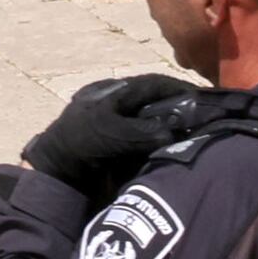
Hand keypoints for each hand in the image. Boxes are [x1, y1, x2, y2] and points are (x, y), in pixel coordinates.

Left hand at [22, 70, 212, 194]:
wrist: (55, 175)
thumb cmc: (79, 145)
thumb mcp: (111, 133)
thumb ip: (143, 130)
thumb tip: (173, 132)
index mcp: (111, 92)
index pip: (152, 84)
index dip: (178, 88)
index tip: (202, 96)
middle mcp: (114, 103)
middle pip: (153, 99)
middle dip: (177, 106)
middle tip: (201, 117)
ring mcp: (114, 123)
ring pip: (150, 118)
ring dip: (169, 124)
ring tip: (191, 133)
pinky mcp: (115, 144)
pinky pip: (144, 137)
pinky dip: (159, 140)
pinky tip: (172, 148)